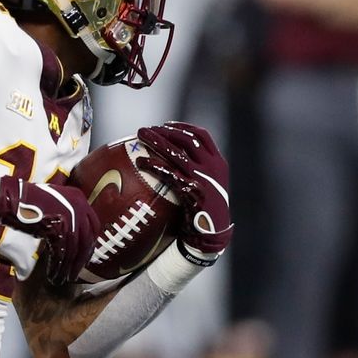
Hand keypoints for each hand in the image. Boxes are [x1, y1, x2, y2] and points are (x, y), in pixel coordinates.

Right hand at [0, 174, 99, 286]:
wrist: (12, 197)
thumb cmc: (28, 200)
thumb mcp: (55, 202)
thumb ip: (67, 215)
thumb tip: (73, 237)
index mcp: (79, 199)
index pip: (93, 226)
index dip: (90, 244)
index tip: (84, 257)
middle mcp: (79, 207)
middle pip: (86, 240)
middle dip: (80, 260)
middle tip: (75, 273)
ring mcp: (70, 218)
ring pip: (74, 250)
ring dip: (68, 267)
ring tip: (63, 279)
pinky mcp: (58, 229)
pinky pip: (61, 253)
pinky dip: (58, 267)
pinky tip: (53, 275)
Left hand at [137, 122, 232, 263]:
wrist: (213, 232)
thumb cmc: (205, 210)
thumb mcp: (207, 186)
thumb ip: (196, 171)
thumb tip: (171, 160)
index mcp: (218, 162)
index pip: (202, 136)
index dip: (183, 127)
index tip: (166, 125)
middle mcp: (212, 167)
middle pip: (187, 140)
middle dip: (165, 131)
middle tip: (145, 130)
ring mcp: (203, 178)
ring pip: (177, 153)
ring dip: (157, 142)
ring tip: (139, 137)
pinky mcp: (192, 190)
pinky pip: (170, 173)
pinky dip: (155, 165)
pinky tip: (141, 162)